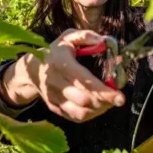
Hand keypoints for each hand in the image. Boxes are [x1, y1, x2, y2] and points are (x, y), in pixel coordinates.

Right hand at [0, 29, 125, 122]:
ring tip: (109, 101)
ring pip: (80, 112)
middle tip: (118, 98)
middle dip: (105, 101)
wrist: (31, 69)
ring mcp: (54, 97)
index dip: (104, 91)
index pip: (84, 81)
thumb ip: (86, 36)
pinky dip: (90, 114)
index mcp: (61, 64)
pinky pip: (75, 117)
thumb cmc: (56, 51)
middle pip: (84, 100)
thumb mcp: (68, 37)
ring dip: (99, 109)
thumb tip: (104, 41)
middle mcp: (56, 83)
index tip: (120, 97)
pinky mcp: (54, 107)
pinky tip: (98, 106)